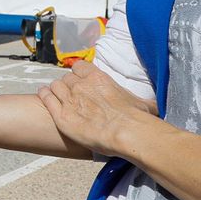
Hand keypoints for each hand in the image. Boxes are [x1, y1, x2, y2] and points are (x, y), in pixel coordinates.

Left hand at [36, 61, 157, 157]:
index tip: (81, 80)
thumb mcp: (144, 103)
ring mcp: (69, 99)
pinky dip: (44, 95)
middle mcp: (80, 85)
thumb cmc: (136, 118)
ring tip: (56, 95)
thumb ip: (145, 100)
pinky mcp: (61, 115)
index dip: (79, 74)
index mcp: (97, 77)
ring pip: (55, 86)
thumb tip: (156, 107)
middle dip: (68, 85)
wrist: (127, 132)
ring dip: (56, 90)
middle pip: (66, 78)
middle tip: (72, 94)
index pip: (80, 67)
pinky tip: (44, 94)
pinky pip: (46, 99)